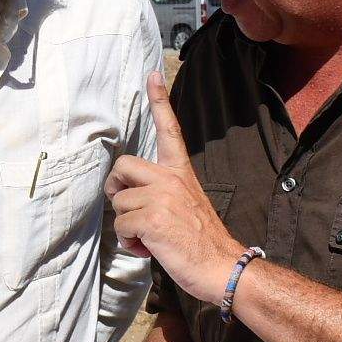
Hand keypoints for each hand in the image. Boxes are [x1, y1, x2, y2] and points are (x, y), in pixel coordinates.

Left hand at [108, 75, 243, 301]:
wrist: (223, 266)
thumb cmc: (201, 241)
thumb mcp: (186, 204)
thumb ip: (160, 192)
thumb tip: (131, 199)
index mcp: (181, 172)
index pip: (170, 129)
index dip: (160, 100)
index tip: (152, 75)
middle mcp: (170, 178)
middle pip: (122, 166)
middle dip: (117, 190)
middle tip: (130, 211)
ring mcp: (162, 196)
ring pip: (118, 202)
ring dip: (126, 226)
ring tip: (149, 238)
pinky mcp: (153, 218)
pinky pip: (121, 225)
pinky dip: (129, 242)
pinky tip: (149, 248)